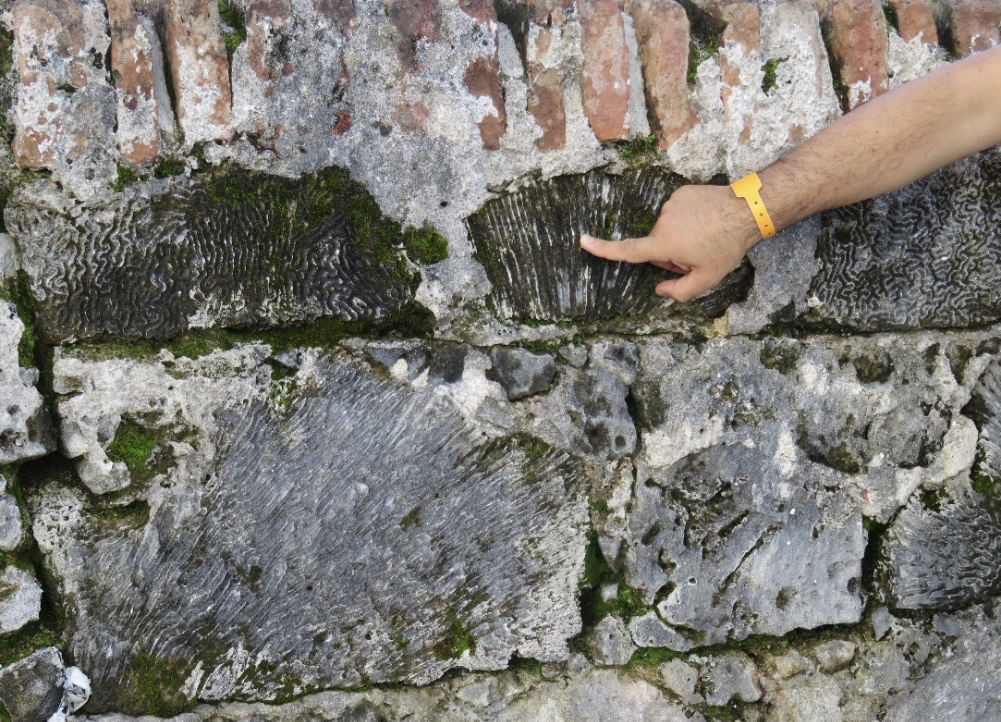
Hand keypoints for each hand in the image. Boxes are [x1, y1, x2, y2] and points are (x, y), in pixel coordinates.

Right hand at [580, 184, 761, 301]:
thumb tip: (659, 290)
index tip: (583, 241)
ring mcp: (671, 204)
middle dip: (671, 252)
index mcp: (664, 244)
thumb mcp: (707, 279)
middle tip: (697, 253)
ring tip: (705, 235)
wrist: (746, 210)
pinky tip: (706, 221)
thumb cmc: (726, 246)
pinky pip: (677, 212)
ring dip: (681, 235)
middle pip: (656, 244)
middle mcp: (663, 221)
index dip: (603, 249)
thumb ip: (680, 292)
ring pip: (667, 228)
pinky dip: (688, 219)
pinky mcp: (681, 192)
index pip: (628, 250)